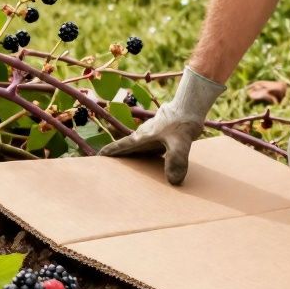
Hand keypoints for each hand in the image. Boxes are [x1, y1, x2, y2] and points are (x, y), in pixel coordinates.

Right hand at [99, 66, 223, 184]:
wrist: (191, 107)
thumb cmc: (183, 122)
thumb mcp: (180, 143)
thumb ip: (176, 161)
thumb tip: (173, 181)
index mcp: (142, 137)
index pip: (121, 146)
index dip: (109, 152)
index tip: (98, 157)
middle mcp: (144, 136)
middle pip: (127, 149)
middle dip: (118, 158)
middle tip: (110, 171)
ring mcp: (153, 135)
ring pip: (140, 149)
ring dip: (134, 158)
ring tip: (132, 172)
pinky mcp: (163, 135)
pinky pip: (152, 149)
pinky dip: (149, 157)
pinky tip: (154, 166)